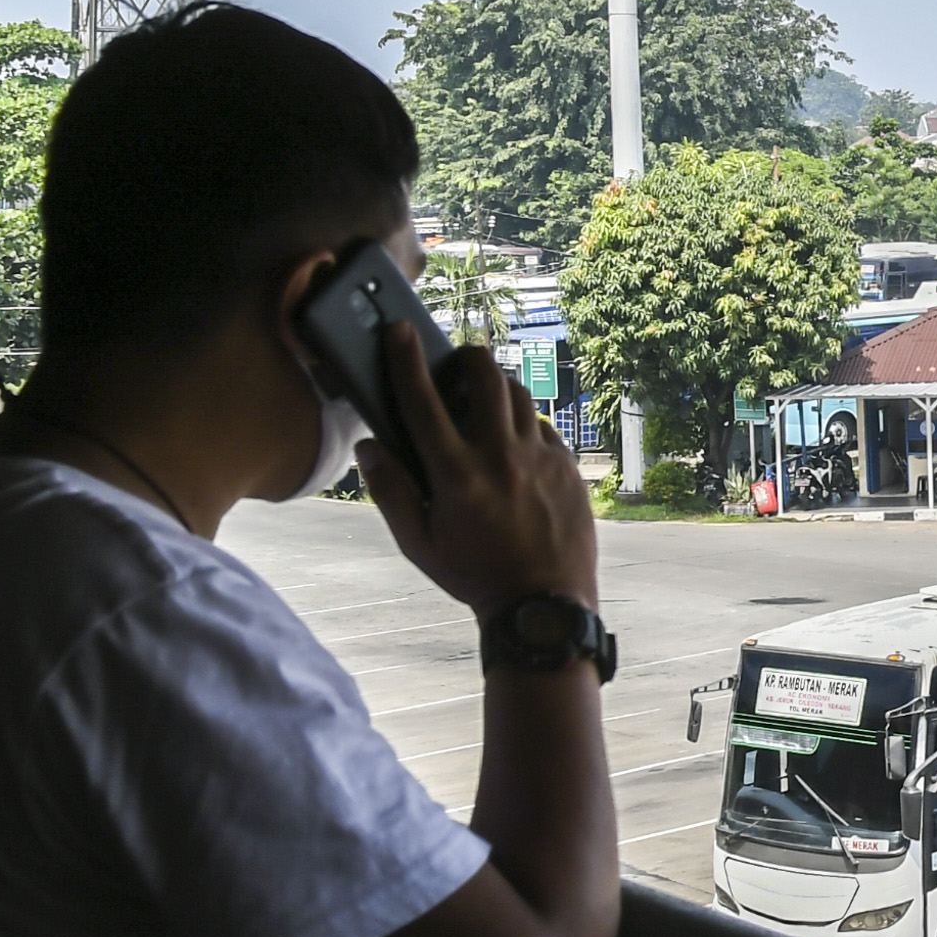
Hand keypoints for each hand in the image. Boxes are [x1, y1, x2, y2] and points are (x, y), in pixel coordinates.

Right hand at [365, 328, 600, 616]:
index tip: (399, 331)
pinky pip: (543, 425)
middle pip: (485, 376)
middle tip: (454, 365)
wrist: (544, 605)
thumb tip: (369, 445)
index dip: (407, 359)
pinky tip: (512, 442)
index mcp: (456, 473)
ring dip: (496, 387)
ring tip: (480, 402)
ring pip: (519, 395)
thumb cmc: (474, 576)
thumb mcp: (418, 543)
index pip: (423, 400)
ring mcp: (540, 458)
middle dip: (466, 359)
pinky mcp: (568, 467)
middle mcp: (500, 456)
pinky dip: (523, 423)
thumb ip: (391, 491)